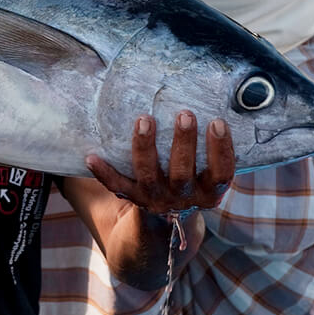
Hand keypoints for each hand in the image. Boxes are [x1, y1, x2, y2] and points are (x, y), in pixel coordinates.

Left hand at [86, 111, 234, 214]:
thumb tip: (216, 97)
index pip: (221, 174)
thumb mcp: (209, 172)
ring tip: (144, 119)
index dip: (222, 150)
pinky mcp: (134, 198)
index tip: (217, 122)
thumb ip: (212, 147)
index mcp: (208, 192)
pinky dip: (104, 172)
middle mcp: (183, 198)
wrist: (167, 217)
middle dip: (184, 143)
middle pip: (182, 174)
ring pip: (150, 176)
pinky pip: (117, 186)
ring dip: (146, 148)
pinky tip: (92, 157)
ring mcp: (157, 199)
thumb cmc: (192, 177)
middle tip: (185, 114)